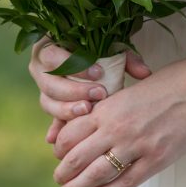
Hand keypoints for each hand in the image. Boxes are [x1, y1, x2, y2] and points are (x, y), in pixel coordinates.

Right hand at [28, 37, 151, 143]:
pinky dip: (55, 129)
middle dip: (73, 91)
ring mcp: (43, 88)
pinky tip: (56, 139)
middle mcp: (40, 68)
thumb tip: (145, 73)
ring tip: (88, 111)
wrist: (92, 57)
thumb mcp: (112, 49)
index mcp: (49, 46)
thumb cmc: (100, 49)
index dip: (74, 66)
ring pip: (48, 102)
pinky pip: (51, 118)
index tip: (99, 73)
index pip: (54, 56)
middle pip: (49, 83)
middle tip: (98, 94)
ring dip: (66, 110)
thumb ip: (127, 58)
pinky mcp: (51, 106)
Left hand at [51, 49, 185, 186]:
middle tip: (58, 180)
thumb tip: (96, 121)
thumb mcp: (132, 89)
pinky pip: (123, 183)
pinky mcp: (156, 160)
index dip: (60, 147)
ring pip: (95, 173)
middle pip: (76, 156)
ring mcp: (136, 146)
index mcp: (109, 107)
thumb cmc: (171, 83)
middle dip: (63, 172)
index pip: (70, 132)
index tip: (58, 154)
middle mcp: (116, 127)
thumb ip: (114, 107)